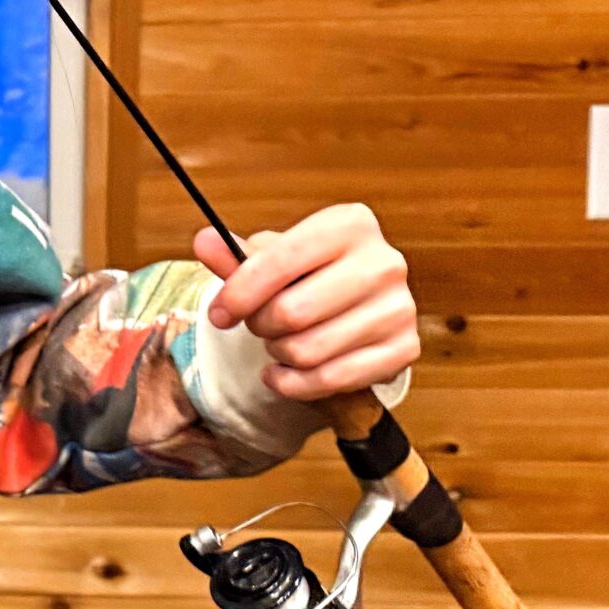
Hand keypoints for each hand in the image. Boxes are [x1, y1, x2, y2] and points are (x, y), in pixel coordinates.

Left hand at [194, 204, 417, 403]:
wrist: (358, 303)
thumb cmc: (309, 274)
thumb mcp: (273, 258)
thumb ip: (236, 256)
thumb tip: (204, 241)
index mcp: (350, 224)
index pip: (282, 260)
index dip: (239, 292)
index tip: (219, 313)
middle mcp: (383, 262)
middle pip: (292, 312)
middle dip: (261, 325)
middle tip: (258, 324)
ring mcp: (399, 308)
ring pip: (308, 350)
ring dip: (278, 353)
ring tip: (279, 343)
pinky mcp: (404, 349)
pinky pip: (330, 380)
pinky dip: (293, 384)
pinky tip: (281, 374)